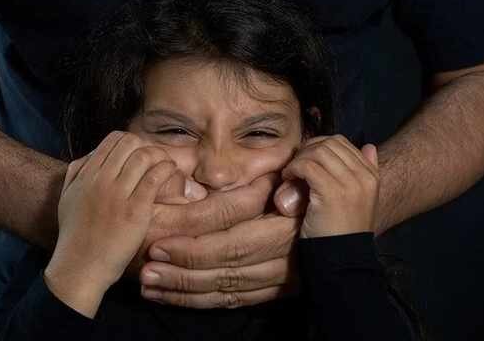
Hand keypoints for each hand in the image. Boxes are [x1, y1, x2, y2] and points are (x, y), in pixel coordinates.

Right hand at [44, 131, 176, 315]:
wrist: (80, 267)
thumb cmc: (75, 235)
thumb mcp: (66, 198)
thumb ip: (76, 173)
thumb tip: (92, 154)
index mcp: (86, 175)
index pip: (113, 139)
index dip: (131, 142)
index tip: (139, 154)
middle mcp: (100, 180)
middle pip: (131, 143)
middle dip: (147, 147)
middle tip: (156, 159)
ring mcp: (118, 195)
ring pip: (144, 157)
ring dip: (160, 157)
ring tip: (167, 166)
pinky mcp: (135, 211)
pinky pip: (155, 178)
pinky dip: (166, 170)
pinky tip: (170, 174)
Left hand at [139, 173, 302, 307]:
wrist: (337, 228)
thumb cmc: (310, 192)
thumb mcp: (303, 181)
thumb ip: (287, 185)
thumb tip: (278, 196)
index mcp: (285, 230)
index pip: (232, 243)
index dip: (194, 247)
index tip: (159, 244)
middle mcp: (283, 261)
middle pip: (224, 272)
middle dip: (181, 274)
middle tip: (146, 272)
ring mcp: (279, 281)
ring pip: (226, 291)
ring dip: (185, 292)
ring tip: (150, 287)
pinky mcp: (274, 293)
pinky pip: (234, 302)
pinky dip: (202, 302)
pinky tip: (174, 298)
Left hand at [275, 135, 378, 237]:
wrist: (342, 262)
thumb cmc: (341, 232)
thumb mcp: (357, 200)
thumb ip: (363, 173)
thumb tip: (368, 146)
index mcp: (371, 176)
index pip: (341, 142)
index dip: (317, 147)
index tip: (304, 161)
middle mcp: (364, 176)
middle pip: (329, 143)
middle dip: (307, 150)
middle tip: (294, 167)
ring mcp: (350, 183)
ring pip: (317, 152)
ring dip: (298, 159)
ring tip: (290, 174)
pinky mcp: (332, 192)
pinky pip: (307, 166)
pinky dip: (293, 169)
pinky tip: (288, 179)